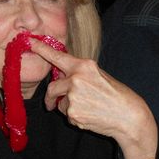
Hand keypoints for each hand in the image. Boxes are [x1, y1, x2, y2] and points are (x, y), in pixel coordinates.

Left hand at [30, 38, 157, 158]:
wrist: (129, 115)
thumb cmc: (115, 94)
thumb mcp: (98, 75)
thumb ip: (79, 73)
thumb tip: (60, 74)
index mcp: (84, 66)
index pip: (58, 56)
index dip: (42, 49)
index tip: (30, 42)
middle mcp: (76, 79)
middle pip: (52, 86)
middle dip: (52, 96)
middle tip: (52, 102)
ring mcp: (74, 97)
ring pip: (60, 102)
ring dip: (67, 106)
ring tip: (87, 107)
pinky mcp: (73, 113)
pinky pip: (66, 114)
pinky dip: (74, 116)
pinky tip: (90, 115)